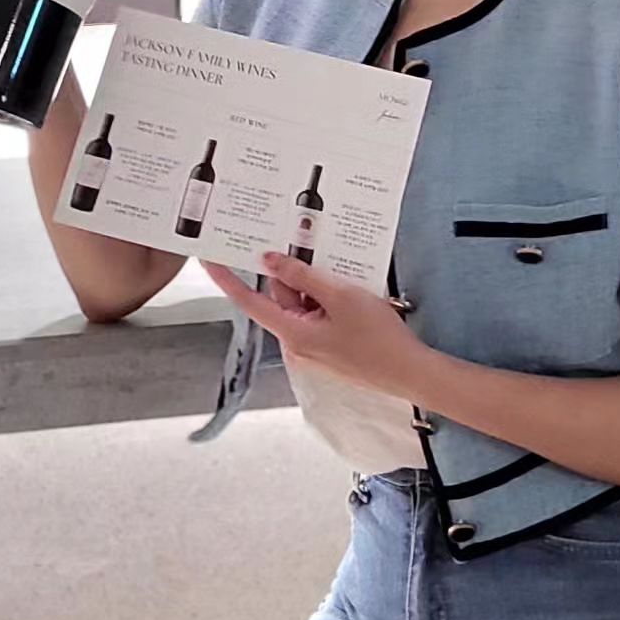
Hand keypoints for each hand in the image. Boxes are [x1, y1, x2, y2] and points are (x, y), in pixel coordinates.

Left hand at [202, 251, 427, 399]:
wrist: (410, 371)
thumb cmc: (378, 338)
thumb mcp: (339, 295)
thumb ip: (302, 276)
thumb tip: (270, 261)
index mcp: (292, 333)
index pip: (249, 301)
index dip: (226, 279)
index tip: (209, 260)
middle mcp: (297, 343)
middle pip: (282, 296)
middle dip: (296, 273)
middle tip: (312, 249)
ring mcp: (313, 346)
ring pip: (303, 303)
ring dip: (317, 285)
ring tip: (345, 277)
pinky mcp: (329, 346)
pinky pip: (318, 314)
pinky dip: (328, 298)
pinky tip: (350, 291)